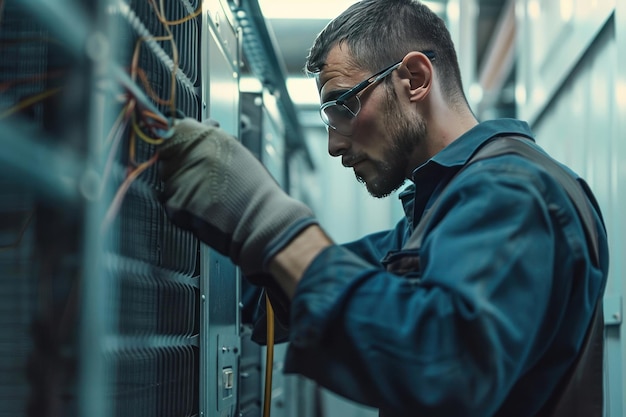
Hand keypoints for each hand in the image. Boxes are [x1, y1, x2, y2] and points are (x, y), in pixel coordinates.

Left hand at [158, 118, 316, 278]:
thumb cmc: (252, 187)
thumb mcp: (233, 148)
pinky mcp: (173, 204)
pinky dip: (183, 202)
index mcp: (199, 135)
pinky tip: (202, 204)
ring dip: (183, 183)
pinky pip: (170, 200)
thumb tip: (202, 129)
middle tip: (205, 174)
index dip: (184, 140)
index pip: (176, 130)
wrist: (258, 219)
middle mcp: (183, 154)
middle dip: (184, 163)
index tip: (191, 147)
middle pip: (170, 155)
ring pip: (170, 178)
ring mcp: (176, 180)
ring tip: (208, 192)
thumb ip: (210, 137)